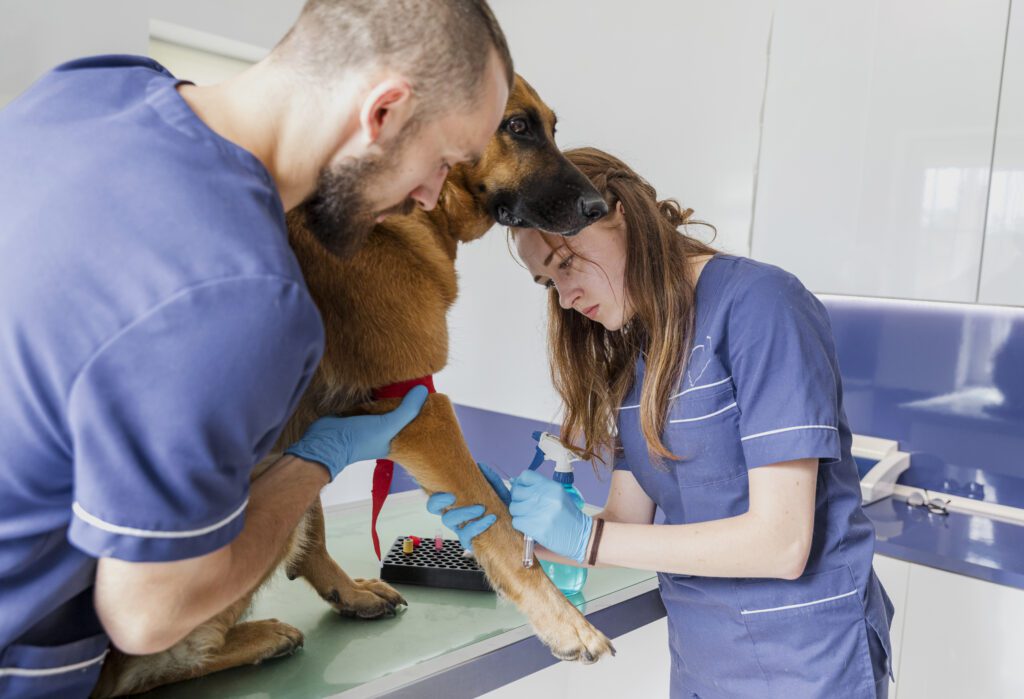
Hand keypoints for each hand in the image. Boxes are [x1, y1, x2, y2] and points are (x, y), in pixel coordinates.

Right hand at [284, 385, 427, 479]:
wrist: (326, 441)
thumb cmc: (360, 440)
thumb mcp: (387, 426)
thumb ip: (406, 410)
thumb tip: (423, 391)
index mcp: (394, 439)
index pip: (413, 425)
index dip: (421, 413)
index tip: (432, 397)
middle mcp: (383, 431)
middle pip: (400, 413)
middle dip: (408, 401)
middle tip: (420, 383)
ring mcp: (370, 421)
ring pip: (386, 406)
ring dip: (392, 395)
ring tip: (407, 379)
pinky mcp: (358, 412)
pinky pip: (372, 400)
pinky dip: (378, 393)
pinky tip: (386, 382)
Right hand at [426, 463, 509, 551]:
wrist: (519, 531)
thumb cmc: (505, 510)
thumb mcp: (500, 492)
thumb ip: (491, 479)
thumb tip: (480, 465)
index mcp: (458, 503)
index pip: (436, 499)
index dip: (436, 496)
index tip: (449, 492)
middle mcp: (455, 516)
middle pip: (434, 508)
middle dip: (440, 501)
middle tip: (454, 496)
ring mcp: (460, 529)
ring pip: (448, 521)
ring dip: (463, 512)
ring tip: (481, 508)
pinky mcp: (470, 542)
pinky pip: (466, 535)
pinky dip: (478, 526)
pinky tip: (490, 519)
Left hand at [509, 469, 592, 562]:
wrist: (580, 536)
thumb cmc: (568, 515)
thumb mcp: (558, 495)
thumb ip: (539, 488)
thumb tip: (514, 481)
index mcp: (552, 486)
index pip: (526, 475)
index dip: (521, 482)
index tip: (522, 489)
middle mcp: (545, 496)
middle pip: (517, 491)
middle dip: (518, 499)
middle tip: (525, 506)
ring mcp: (539, 512)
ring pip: (514, 507)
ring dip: (519, 513)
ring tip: (529, 517)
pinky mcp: (535, 528)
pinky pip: (516, 521)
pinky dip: (520, 524)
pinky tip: (530, 526)